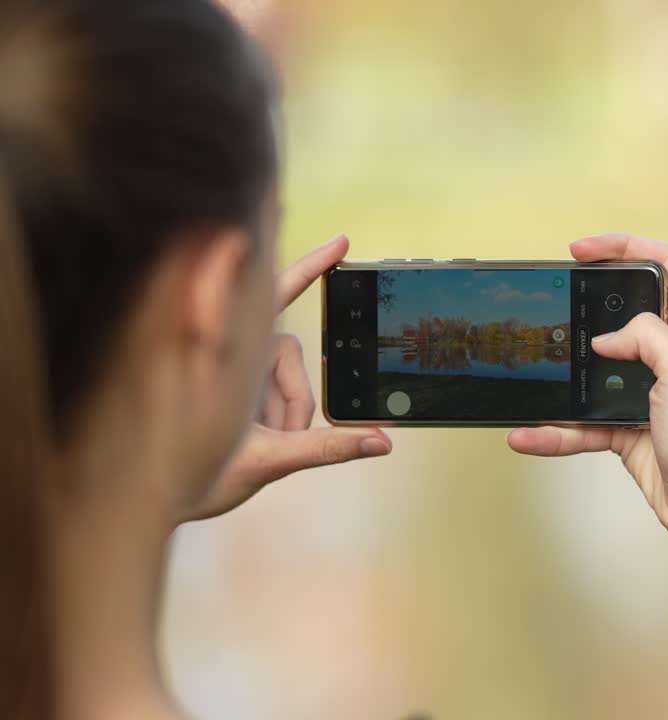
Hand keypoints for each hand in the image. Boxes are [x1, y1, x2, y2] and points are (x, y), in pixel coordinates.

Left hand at [181, 235, 392, 522]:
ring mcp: (237, 367)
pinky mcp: (240, 384)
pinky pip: (281, 391)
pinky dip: (279, 417)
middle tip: (271, 437)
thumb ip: (327, 448)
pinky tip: (258, 439)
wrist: (160, 499)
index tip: (341, 242)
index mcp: (229, 354)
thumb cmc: (193, 474)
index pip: (275, 295)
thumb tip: (382, 440)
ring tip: (254, 443)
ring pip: (290, 377)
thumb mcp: (268, 461)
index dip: (310, 267)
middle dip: (291, 401)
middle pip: (292, 353)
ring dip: (283, 414)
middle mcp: (232, 350)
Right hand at [507, 234, 667, 546]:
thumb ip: (646, 335)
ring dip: (564, 373)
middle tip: (556, 298)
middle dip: (586, 304)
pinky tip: (529, 433)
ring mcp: (645, 389)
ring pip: (594, 368)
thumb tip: (608, 338)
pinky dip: (555, 429)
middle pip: (622, 310)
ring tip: (535, 366)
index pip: (662, 265)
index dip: (623, 247)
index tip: (582, 250)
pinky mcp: (626, 424)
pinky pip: (581, 420)